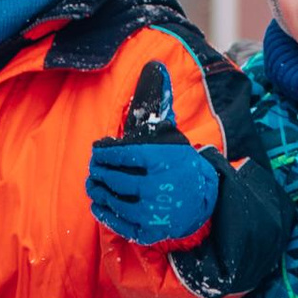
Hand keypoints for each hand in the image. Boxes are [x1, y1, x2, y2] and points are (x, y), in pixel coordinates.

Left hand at [85, 64, 220, 248]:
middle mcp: (157, 187)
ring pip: (113, 199)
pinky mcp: (149, 231)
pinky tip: (99, 204)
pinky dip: (104, 213)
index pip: (120, 154)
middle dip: (99, 173)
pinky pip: (118, 222)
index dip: (104, 153)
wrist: (204, 200)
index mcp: (161, 160)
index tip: (98, 151)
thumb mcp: (170, 134)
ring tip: (94, 184)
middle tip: (94, 169)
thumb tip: (155, 66)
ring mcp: (153, 212)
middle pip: (114, 178)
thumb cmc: (180, 163)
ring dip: (98, 191)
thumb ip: (156, 105)